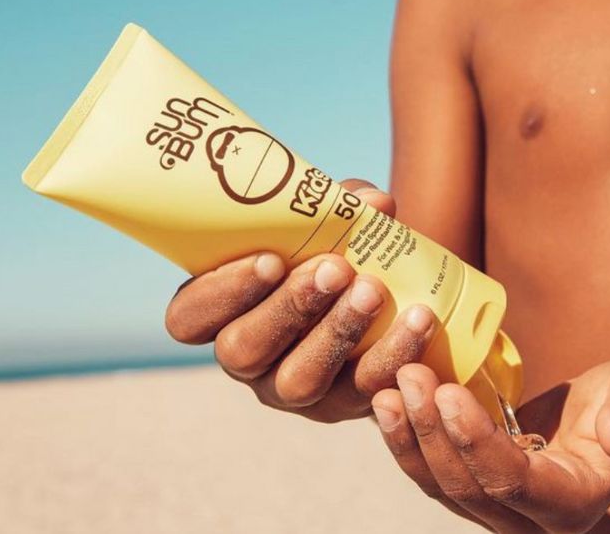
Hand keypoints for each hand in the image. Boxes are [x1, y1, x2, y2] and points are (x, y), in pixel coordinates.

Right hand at [164, 179, 437, 422]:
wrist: (385, 296)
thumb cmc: (333, 248)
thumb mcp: (325, 223)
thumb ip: (340, 207)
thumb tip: (374, 203)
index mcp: (220, 312)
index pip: (188, 318)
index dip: (222, 293)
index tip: (269, 259)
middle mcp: (245, 359)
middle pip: (243, 351)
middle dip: (289, 309)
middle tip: (336, 269)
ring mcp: (291, 391)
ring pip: (300, 379)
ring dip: (337, 333)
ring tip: (373, 290)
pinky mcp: (343, 407)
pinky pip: (364, 390)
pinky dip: (395, 353)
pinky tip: (420, 317)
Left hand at [371, 361, 609, 532]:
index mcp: (573, 505)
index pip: (513, 481)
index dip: (475, 439)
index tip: (447, 391)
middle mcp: (532, 524)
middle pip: (467, 487)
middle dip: (432, 431)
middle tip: (410, 375)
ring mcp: (500, 514)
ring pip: (440, 486)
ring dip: (409, 437)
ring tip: (387, 390)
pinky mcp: (478, 494)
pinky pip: (433, 474)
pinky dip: (409, 440)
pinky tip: (387, 403)